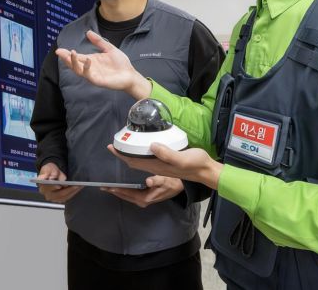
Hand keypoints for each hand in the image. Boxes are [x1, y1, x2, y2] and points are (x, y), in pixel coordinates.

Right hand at [36, 162, 80, 203]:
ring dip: (73, 192)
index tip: (59, 186)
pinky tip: (79, 188)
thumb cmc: (50, 171)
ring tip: (80, 186)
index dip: (53, 187)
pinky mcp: (59, 199)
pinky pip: (67, 197)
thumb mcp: (49, 168)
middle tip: (76, 185)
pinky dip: (73, 193)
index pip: (48, 188)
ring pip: (64, 197)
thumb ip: (51, 173)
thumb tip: (52, 178)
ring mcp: (54, 198)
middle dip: (68, 190)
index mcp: (42, 187)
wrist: (50, 174)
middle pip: (58, 194)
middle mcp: (47, 195)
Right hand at [56, 30, 151, 98]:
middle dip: (66, 58)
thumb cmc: (120, 63)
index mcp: (91, 61)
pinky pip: (89, 75)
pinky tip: (88, 60)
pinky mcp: (98, 80)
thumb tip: (88, 32)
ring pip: (78, 70)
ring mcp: (93, 75)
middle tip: (60, 52)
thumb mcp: (109, 48)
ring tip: (71, 53)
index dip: (67, 54)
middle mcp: (89, 68)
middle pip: (74, 64)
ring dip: (73, 63)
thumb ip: (99, 41)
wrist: (130, 74)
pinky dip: (86, 68)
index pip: (76, 57)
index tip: (59, 50)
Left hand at [102, 175, 183, 207]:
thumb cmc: (172, 182)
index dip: (116, 189)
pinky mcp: (143, 197)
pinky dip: (123, 190)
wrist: (179, 187)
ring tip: (106, 186)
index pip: (127, 193)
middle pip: (124, 196)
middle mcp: (142, 201)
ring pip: (126, 196)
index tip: (106, 186)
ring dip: (116, 191)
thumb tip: (148, 181)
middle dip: (113, 191)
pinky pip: (129, 194)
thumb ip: (157, 181)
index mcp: (145, 198)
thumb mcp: (165, 180)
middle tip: (101, 186)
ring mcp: (142, 200)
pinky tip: (118, 186)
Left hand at [108, 143, 222, 189]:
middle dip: (121, 157)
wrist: (206, 171)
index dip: (121, 155)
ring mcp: (160, 168)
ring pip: (138, 165)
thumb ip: (167, 154)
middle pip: (133, 164)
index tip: (111, 148)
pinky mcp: (165, 166)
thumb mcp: (182, 159)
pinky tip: (138, 153)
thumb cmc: (195, 164)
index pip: (134, 162)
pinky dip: (137, 158)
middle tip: (111, 148)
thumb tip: (151, 147)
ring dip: (128, 159)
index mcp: (157, 167)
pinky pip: (146, 163)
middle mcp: (156, 169)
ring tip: (120, 151)